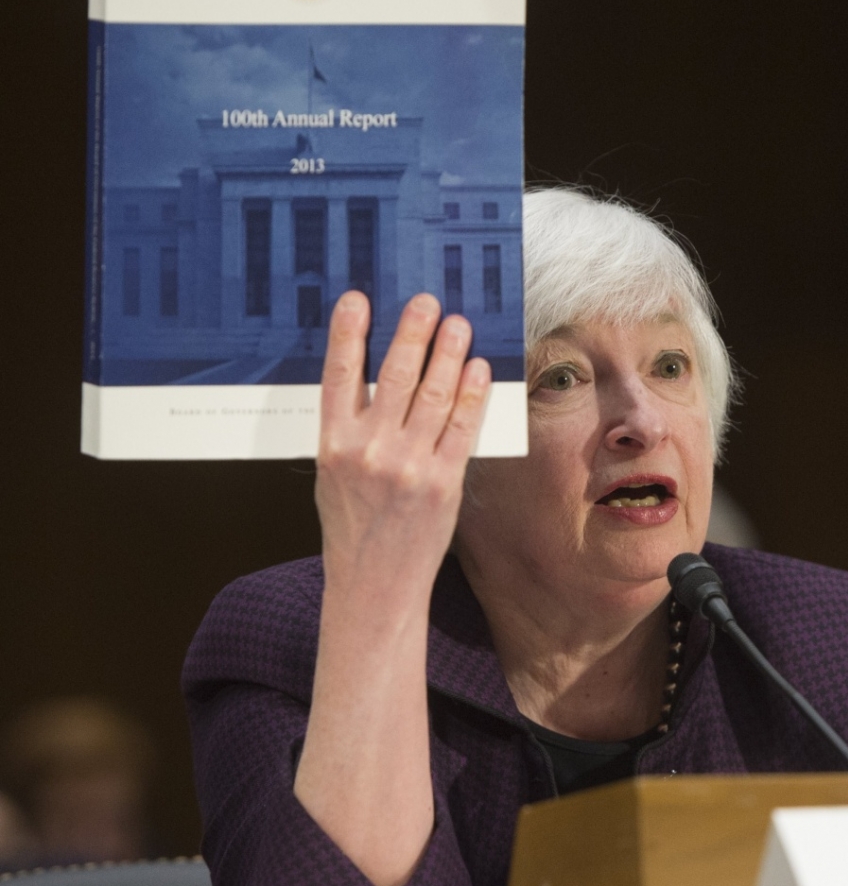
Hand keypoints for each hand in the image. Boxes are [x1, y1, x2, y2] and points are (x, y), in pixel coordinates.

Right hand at [316, 290, 490, 613]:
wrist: (373, 585)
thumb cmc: (351, 528)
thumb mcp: (330, 475)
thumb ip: (347, 429)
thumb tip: (368, 377)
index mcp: (332, 445)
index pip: (338, 375)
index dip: (348, 332)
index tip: (358, 300)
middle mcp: (368, 450)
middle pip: (393, 375)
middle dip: (412, 332)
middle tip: (425, 301)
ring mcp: (408, 465)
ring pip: (433, 394)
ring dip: (448, 353)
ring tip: (457, 324)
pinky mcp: (443, 481)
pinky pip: (462, 426)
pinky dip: (472, 393)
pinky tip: (479, 369)